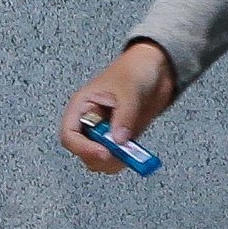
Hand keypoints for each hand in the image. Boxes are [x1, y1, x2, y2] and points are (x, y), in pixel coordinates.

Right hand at [60, 40, 175, 173]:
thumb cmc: (135, 69)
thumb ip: (124, 115)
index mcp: (82, 106)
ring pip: (99, 158)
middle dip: (100, 156)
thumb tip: (119, 140)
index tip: (103, 152)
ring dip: (114, 161)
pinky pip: (118, 156)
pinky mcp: (121, 136)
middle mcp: (90, 122)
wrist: (157, 66)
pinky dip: (126, 159)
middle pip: (83, 151)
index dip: (83, 148)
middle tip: (121, 152)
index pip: (70, 135)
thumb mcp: (129, 90)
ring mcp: (106, 131)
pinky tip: (136, 153)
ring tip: (131, 152)